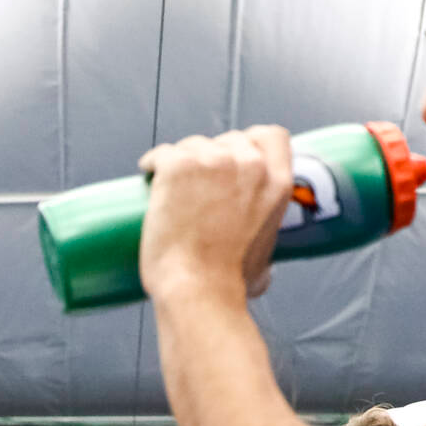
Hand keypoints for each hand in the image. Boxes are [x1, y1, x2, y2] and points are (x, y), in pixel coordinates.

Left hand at [138, 126, 293, 304]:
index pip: (271, 136)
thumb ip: (266, 255)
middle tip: (197, 180)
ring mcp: (212, 161)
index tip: (235, 155)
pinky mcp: (178, 165)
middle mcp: (249, 164)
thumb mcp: (264, 261)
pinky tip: (148, 173)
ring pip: (193, 145)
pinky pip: (161, 153)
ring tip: (171, 186)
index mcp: (277, 183)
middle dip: (213, 156)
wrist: (198, 288)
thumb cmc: (228, 283)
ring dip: (182, 160)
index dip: (251, 142)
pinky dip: (153, 163)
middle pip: (228, 139)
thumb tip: (262, 271)